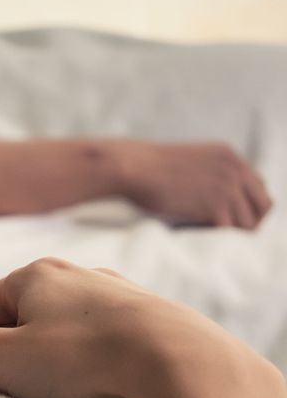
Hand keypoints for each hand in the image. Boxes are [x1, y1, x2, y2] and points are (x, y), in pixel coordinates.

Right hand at [0, 257, 239, 397]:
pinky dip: (96, 355)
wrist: (177, 361)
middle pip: (24, 312)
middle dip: (15, 346)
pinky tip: (104, 379)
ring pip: (67, 323)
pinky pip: (105, 335)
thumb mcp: (1, 360)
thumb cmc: (81, 359)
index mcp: (31, 276)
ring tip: (66, 387)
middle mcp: (74, 273)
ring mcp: (116, 291)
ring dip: (57, 352)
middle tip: (20, 385)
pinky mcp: (150, 315)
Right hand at [119, 141, 272, 228]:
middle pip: (263, 205)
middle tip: (230, 234)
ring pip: (249, 222)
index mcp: (230, 157)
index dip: (248, 205)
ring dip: (233, 233)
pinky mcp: (215, 206)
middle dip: (250, 221)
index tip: (234, 217)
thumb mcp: (190, 162)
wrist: (135, 168)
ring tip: (214, 239)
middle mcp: (236, 170)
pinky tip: (205, 240)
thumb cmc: (149, 169)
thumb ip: (210, 174)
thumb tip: (212, 200)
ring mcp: (228, 188)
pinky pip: (231, 231)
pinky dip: (220, 240)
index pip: (258, 186)